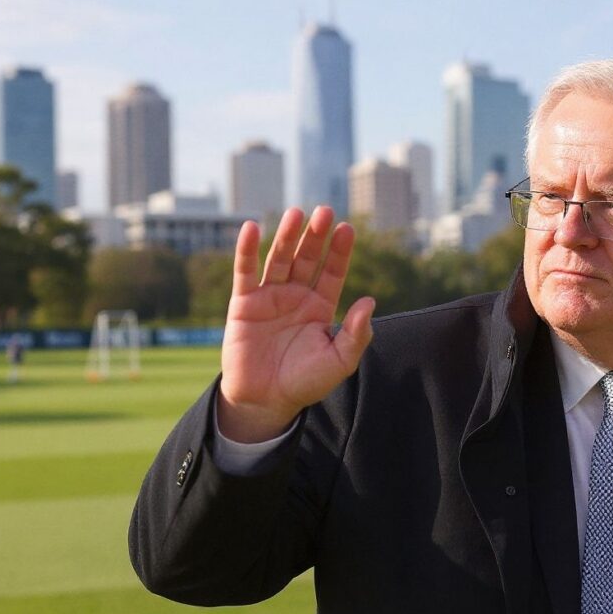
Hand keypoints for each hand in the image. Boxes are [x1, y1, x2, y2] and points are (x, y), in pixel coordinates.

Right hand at [217, 206, 374, 442]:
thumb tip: (370, 301)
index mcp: (320, 307)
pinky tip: (251, 228)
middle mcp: (296, 296)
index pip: (332, 271)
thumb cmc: (305, 382)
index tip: (347, 229)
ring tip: (295, 213)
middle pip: (307, 258)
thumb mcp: (339, 361)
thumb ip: (355, 334)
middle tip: (325, 211)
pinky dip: (246, 250)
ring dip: (286, 236)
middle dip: (316, 236)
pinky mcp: (243, 304)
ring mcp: (269, 297)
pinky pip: (244, 272)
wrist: (266, 402)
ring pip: (279, 259)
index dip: (339, 251)